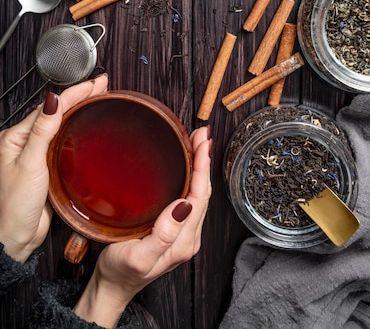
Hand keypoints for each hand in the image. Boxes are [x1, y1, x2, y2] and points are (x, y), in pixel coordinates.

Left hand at [0, 73, 108, 262]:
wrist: (17, 238)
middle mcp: (25, 144)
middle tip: (101, 85)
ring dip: (79, 110)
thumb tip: (53, 101)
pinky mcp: (48, 169)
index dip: (73, 94)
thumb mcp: (30, 164)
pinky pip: (64, 143)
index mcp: (15, 138)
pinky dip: (77, 129)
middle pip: (56, 113)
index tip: (93, 85)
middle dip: (79, 97)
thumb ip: (42, 131)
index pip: (49, 108)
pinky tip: (86, 126)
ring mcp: (37, 156)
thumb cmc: (14, 207)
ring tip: (97, 97)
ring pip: (61, 126)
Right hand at [73, 126, 211, 328]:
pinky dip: (191, 178)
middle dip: (204, 161)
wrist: (111, 288)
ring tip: (197, 144)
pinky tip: (187, 166)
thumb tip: (183, 204)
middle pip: (203, 192)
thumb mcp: (138, 257)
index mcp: (184, 241)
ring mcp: (183, 233)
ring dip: (199, 168)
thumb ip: (163, 234)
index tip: (203, 143)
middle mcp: (189, 236)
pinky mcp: (175, 230)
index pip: (200, 197)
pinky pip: (189, 198)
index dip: (202, 167)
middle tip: (201, 134)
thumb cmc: (120, 273)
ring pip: (198, 194)